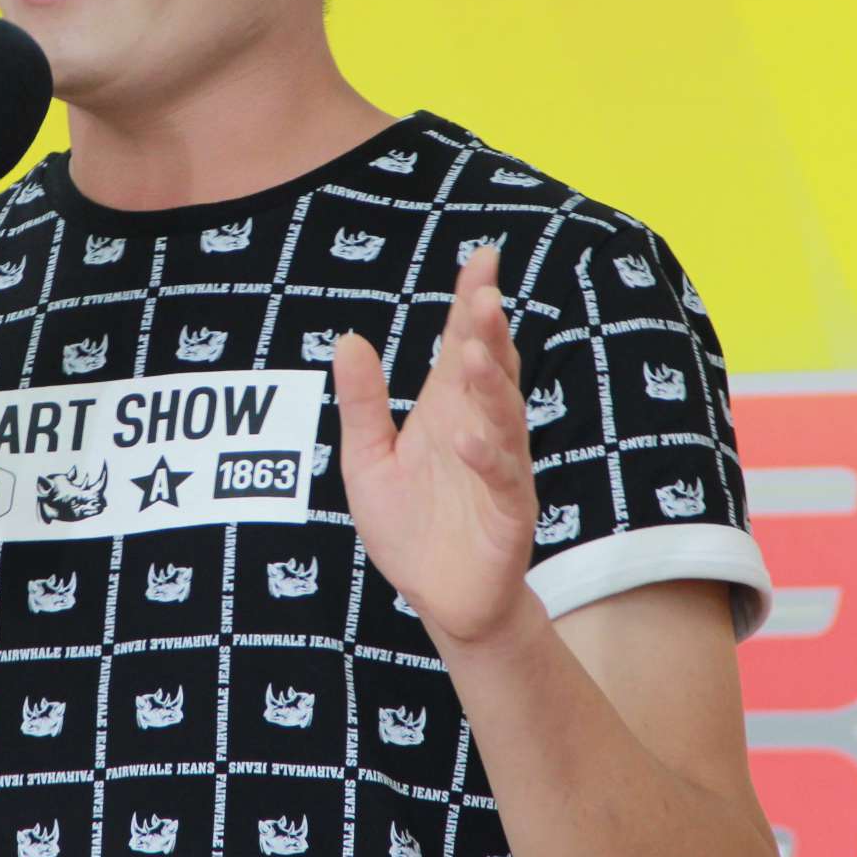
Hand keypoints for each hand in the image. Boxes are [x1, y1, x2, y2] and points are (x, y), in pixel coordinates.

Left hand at [331, 242, 538, 647]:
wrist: (439, 600)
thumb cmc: (409, 527)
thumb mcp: (368, 460)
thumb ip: (362, 404)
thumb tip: (347, 339)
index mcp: (448, 410)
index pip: (462, 344)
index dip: (472, 301)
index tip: (483, 256)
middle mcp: (479, 428)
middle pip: (488, 369)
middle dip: (488, 331)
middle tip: (484, 293)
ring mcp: (498, 468)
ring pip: (502, 415)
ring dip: (490, 383)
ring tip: (474, 351)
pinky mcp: (508, 512)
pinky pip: (501, 478)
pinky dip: (486, 455)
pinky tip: (468, 436)